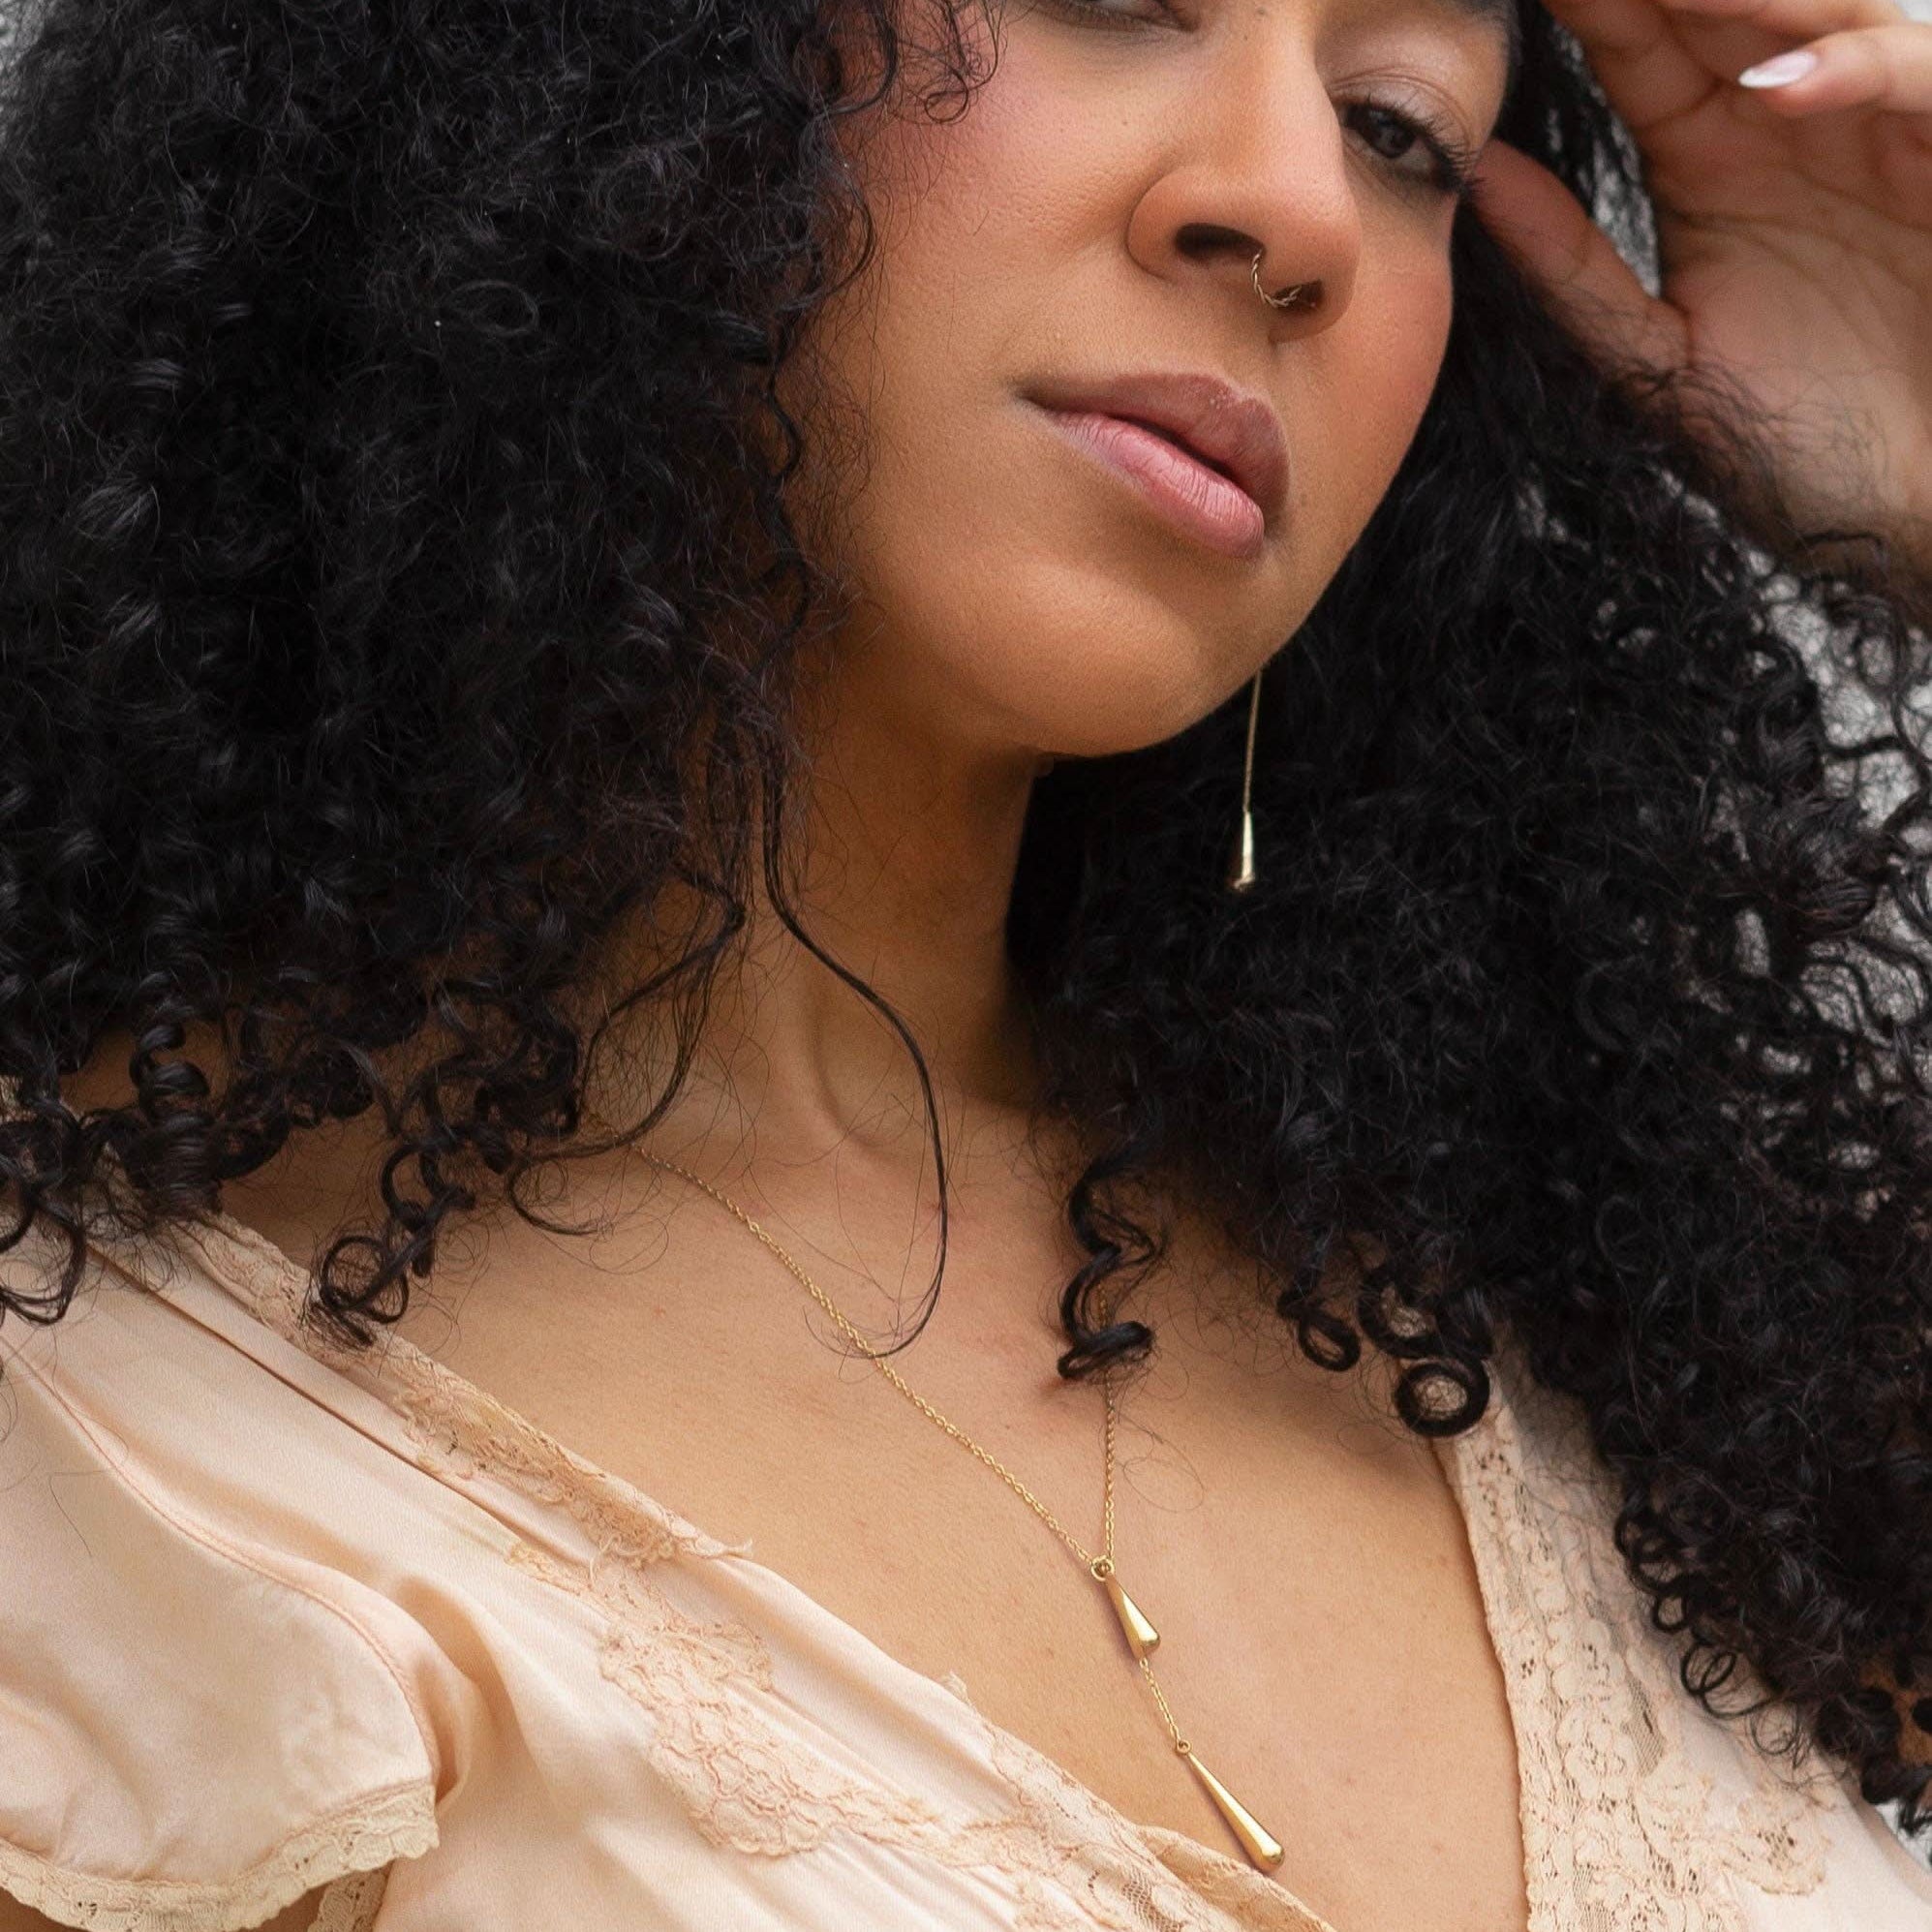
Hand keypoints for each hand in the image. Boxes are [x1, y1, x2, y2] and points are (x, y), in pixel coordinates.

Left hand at [1474, 0, 1931, 572]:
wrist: (1903, 512)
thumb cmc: (1794, 440)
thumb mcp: (1656, 357)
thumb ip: (1569, 268)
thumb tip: (1472, 174)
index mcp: (1708, 160)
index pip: (1638, 49)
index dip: (1588, 7)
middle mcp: (1790, 124)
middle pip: (1720, 8)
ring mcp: (1876, 130)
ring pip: (1820, 15)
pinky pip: (1912, 83)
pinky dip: (1851, 74)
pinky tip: (1771, 90)